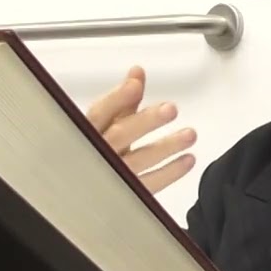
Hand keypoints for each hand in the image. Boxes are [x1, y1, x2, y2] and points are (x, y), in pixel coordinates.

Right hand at [85, 66, 196, 193]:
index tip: (135, 86)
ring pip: (137, 161)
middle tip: (171, 110)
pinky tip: (187, 160)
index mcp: (88, 132)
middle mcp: (97, 153)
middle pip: (119, 136)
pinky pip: (149, 185)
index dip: (117, 99)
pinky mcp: (125, 197)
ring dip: (166, 147)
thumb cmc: (93, 153)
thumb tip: (137, 73)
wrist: (80, 195)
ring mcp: (111, 176)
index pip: (99, 113)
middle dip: (145, 122)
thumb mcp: (104, 126)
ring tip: (189, 135)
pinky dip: (170, 173)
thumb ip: (122, 101)